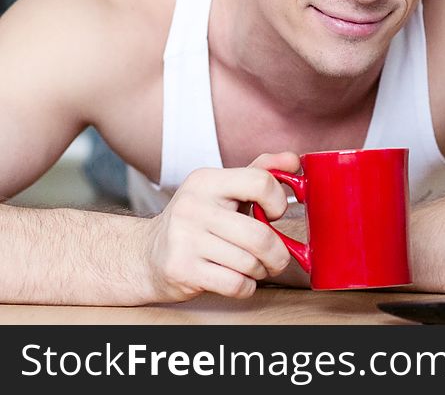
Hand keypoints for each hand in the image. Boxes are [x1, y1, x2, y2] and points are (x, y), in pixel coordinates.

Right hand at [143, 152, 300, 301]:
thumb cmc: (197, 221)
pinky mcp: (182, 270)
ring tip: (252, 267)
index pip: (261, 182)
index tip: (274, 214)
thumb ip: (260, 172)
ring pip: (250, 263)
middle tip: (276, 257)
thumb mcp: (223, 189)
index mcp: (207, 180)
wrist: (147, 254)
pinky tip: (238, 280)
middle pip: (260, 235)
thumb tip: (294, 160)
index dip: (278, 202)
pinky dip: (246, 287)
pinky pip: (235, 284)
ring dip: (260, 271)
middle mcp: (193, 206)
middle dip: (278, 253)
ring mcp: (184, 239)